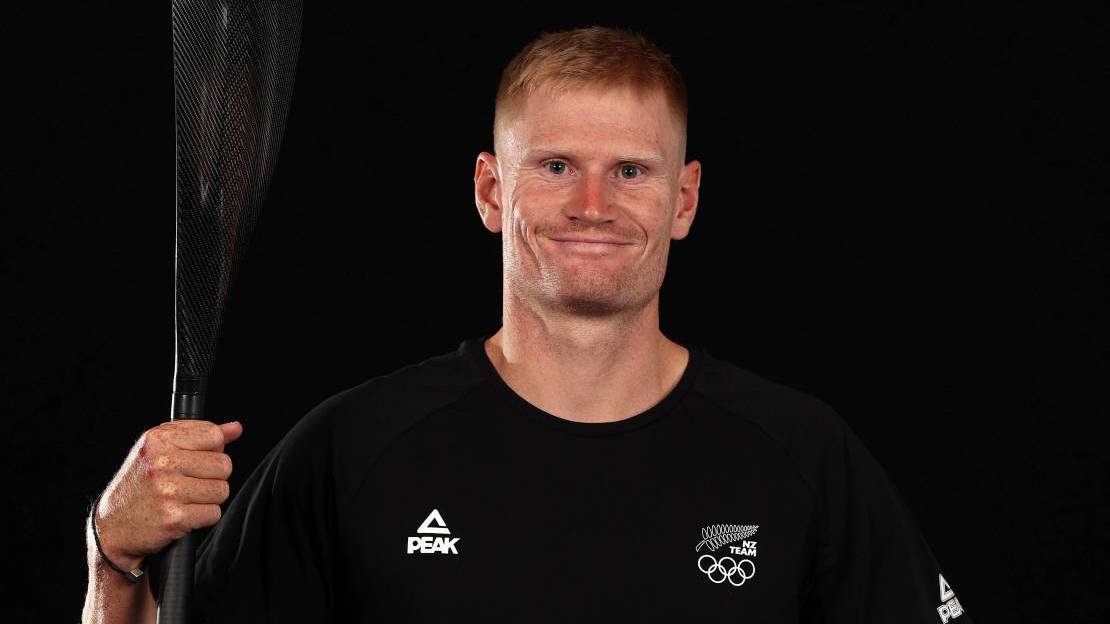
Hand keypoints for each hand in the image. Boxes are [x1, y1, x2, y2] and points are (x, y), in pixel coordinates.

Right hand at [90, 420, 242, 569]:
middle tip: (190, 483)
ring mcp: (168, 491)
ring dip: (209, 498)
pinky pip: (214, 513)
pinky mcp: (174, 518)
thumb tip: (234, 428)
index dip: (213, 449)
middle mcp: (162, 463)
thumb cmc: (139, 485)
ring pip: (221, 490)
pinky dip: (203, 517)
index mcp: (158, 440)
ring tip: (186, 499)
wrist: (112, 526)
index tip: (198, 459)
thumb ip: (199, 435)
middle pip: (223, 464)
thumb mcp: (160, 450)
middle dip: (213, 476)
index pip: (213, 435)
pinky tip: (183, 514)